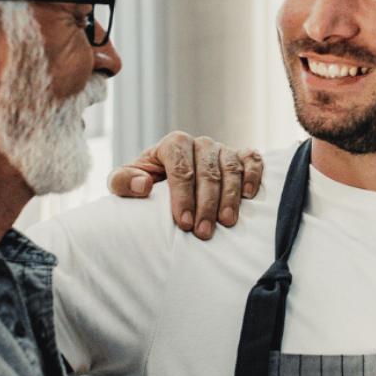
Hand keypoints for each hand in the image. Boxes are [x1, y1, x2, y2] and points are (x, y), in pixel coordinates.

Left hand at [106, 132, 262, 240]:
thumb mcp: (124, 182)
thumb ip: (123, 181)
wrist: (167, 178)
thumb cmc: (145, 182)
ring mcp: (222, 149)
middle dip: (206, 205)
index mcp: (174, 143)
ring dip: (230, 197)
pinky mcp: (241, 156)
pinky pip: (252, 160)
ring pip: (231, 170)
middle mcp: (200, 143)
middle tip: (203, 233)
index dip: (182, 196)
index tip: (182, 223)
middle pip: (207, 173)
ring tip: (227, 223)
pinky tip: (249, 195)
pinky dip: (253, 175)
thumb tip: (143, 185)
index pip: (181, 168)